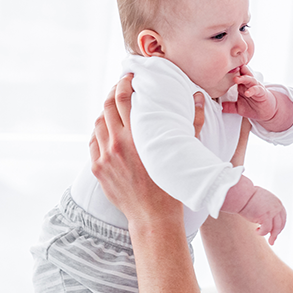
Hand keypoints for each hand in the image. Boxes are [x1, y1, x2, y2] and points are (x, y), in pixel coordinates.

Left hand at [90, 75, 181, 225]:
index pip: (123, 99)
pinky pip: (93, 143)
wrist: (152, 216)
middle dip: (113, 92)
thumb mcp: (182, 153)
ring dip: (105, 112)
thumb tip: (199, 99)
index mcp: (136, 138)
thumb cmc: (170, 187)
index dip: (124, 83)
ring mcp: (104, 157)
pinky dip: (99, 132)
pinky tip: (107, 131)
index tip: (129, 76)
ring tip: (114, 108)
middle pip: (107, 107)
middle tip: (121, 87)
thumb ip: (193, 123)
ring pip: (98, 124)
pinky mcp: (98, 169)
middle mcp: (116, 145)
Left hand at [221, 65, 278, 121]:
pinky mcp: (262, 93)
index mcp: (242, 85)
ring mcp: (256, 87)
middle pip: (242, 74)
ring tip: (237, 79)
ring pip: (250, 79)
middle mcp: (248, 84)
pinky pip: (257, 89)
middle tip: (229, 70)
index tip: (221, 70)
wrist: (266, 111)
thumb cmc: (253, 106)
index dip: (230, 72)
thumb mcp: (238, 108)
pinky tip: (247, 92)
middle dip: (236, 72)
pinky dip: (252, 90)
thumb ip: (229, 107)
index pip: (236, 76)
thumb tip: (219, 107)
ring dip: (244, 78)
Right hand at [238, 186, 285, 244]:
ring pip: (275, 229)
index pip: (282, 217)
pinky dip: (261, 233)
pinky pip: (266, 230)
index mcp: (277, 202)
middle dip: (276, 233)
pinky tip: (256, 231)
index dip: (280, 226)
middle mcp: (277, 207)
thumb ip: (268, 207)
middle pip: (280, 224)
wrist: (242, 194)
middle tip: (272, 241)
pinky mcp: (265, 217)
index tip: (276, 232)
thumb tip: (266, 218)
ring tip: (268, 240)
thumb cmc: (248, 197)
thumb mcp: (263, 200)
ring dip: (272, 236)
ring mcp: (272, 212)